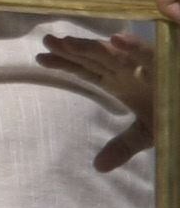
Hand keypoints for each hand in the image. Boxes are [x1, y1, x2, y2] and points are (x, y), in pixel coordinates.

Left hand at [40, 27, 159, 171]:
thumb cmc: (173, 113)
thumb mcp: (147, 134)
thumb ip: (123, 146)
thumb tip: (98, 167)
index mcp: (122, 82)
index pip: (87, 71)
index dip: (65, 64)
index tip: (40, 58)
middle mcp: (131, 71)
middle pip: (95, 58)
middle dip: (71, 50)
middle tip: (46, 41)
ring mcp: (148, 66)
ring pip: (115, 54)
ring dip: (92, 46)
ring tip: (67, 41)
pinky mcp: (166, 65)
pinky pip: (149, 54)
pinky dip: (133, 47)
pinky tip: (115, 39)